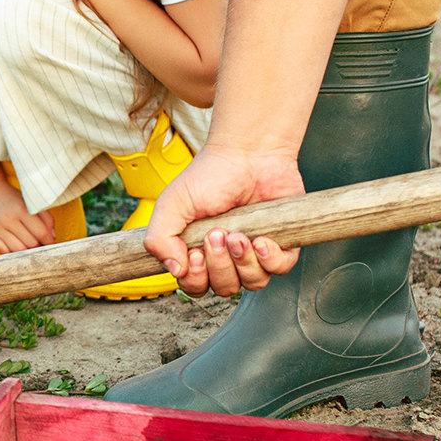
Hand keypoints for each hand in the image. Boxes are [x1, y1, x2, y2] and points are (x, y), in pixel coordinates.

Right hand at [0, 171, 57, 253]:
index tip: (50, 243)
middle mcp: (7, 218)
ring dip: (25, 250)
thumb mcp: (31, 202)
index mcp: (21, 209)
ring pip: (17, 250)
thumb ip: (46, 218)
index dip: (49, 241)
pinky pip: (2, 251)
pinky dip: (10, 251)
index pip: (41, 233)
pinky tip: (13, 244)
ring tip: (26, 244)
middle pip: (30, 243)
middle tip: (38, 243)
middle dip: (37, 245)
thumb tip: (52, 237)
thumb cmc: (12, 198)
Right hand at [142, 145, 303, 296]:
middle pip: (224, 287)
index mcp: (199, 251)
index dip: (196, 278)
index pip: (195, 286)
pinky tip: (261, 238)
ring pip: (252, 283)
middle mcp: (227, 256)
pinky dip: (270, 259)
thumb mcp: (171, 205)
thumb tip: (174, 270)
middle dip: (220, 265)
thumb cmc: (211, 175)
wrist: (249, 153)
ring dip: (243, 261)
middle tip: (217, 233)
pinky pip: (279, 269)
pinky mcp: (281, 245)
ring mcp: (255, 252)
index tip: (196, 253)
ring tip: (239, 234)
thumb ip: (159, 240)